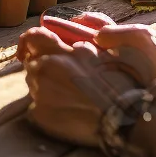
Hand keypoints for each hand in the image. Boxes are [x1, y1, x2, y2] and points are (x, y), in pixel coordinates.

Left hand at [24, 42, 138, 148]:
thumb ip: (85, 40)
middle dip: (43, 67)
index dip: (27, 42)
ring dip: (45, 87)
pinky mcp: (41, 115)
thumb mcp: (105, 51)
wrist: (129, 118)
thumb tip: (70, 41)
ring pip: (34, 85)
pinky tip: (66, 114)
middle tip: (63, 79)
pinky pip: (35, 109)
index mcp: (63, 51)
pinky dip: (47, 109)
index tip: (26, 49)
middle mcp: (47, 68)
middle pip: (32, 63)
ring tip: (69, 98)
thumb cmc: (124, 82)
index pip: (32, 37)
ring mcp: (41, 92)